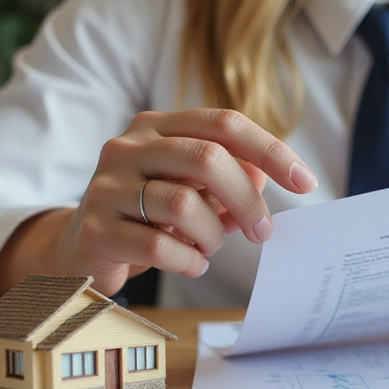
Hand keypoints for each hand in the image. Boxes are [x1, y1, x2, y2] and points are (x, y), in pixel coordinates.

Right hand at [0, 108, 317, 296]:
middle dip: (246, 200)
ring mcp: (106, 185)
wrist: (82, 249)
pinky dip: (188, 261)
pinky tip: (190, 263)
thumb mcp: (194, 192)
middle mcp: (128, 146)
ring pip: (183, 205)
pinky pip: (158, 246)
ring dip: (212, 236)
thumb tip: (266, 176)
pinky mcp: (94, 227)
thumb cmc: (149, 217)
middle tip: (262, 232)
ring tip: (209, 248)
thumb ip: (230, 180)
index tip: (306, 182)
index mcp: (157, 127)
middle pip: (207, 158)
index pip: (225, 124)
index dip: (271, 151)